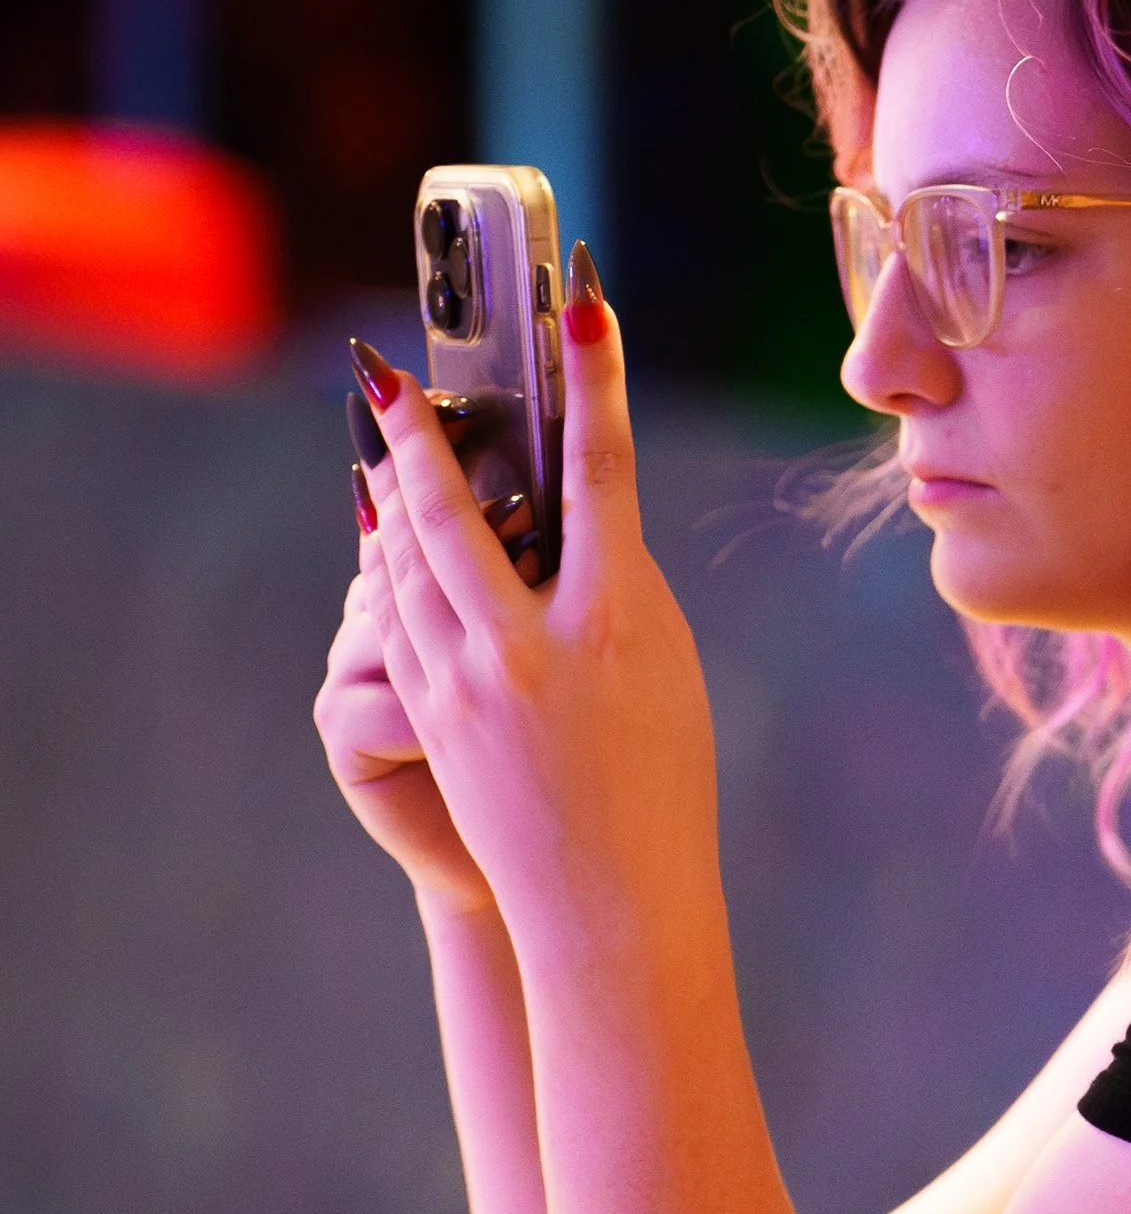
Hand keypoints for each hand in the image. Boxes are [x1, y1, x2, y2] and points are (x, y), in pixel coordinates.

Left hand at [347, 259, 718, 952]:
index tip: (583, 306)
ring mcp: (470, 682)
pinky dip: (389, 560)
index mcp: (616, 626)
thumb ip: (620, 589)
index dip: (596, 380)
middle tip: (393, 373)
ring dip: (394, 489)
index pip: (604, 473)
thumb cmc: (661, 788)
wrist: (611, 907)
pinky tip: (382, 531)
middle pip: (460, 508)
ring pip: (411, 558)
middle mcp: (532, 645)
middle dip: (422, 431)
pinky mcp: (434, 713)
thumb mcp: (666, 675)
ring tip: (380, 438)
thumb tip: (572, 522)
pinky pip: (399, 611)